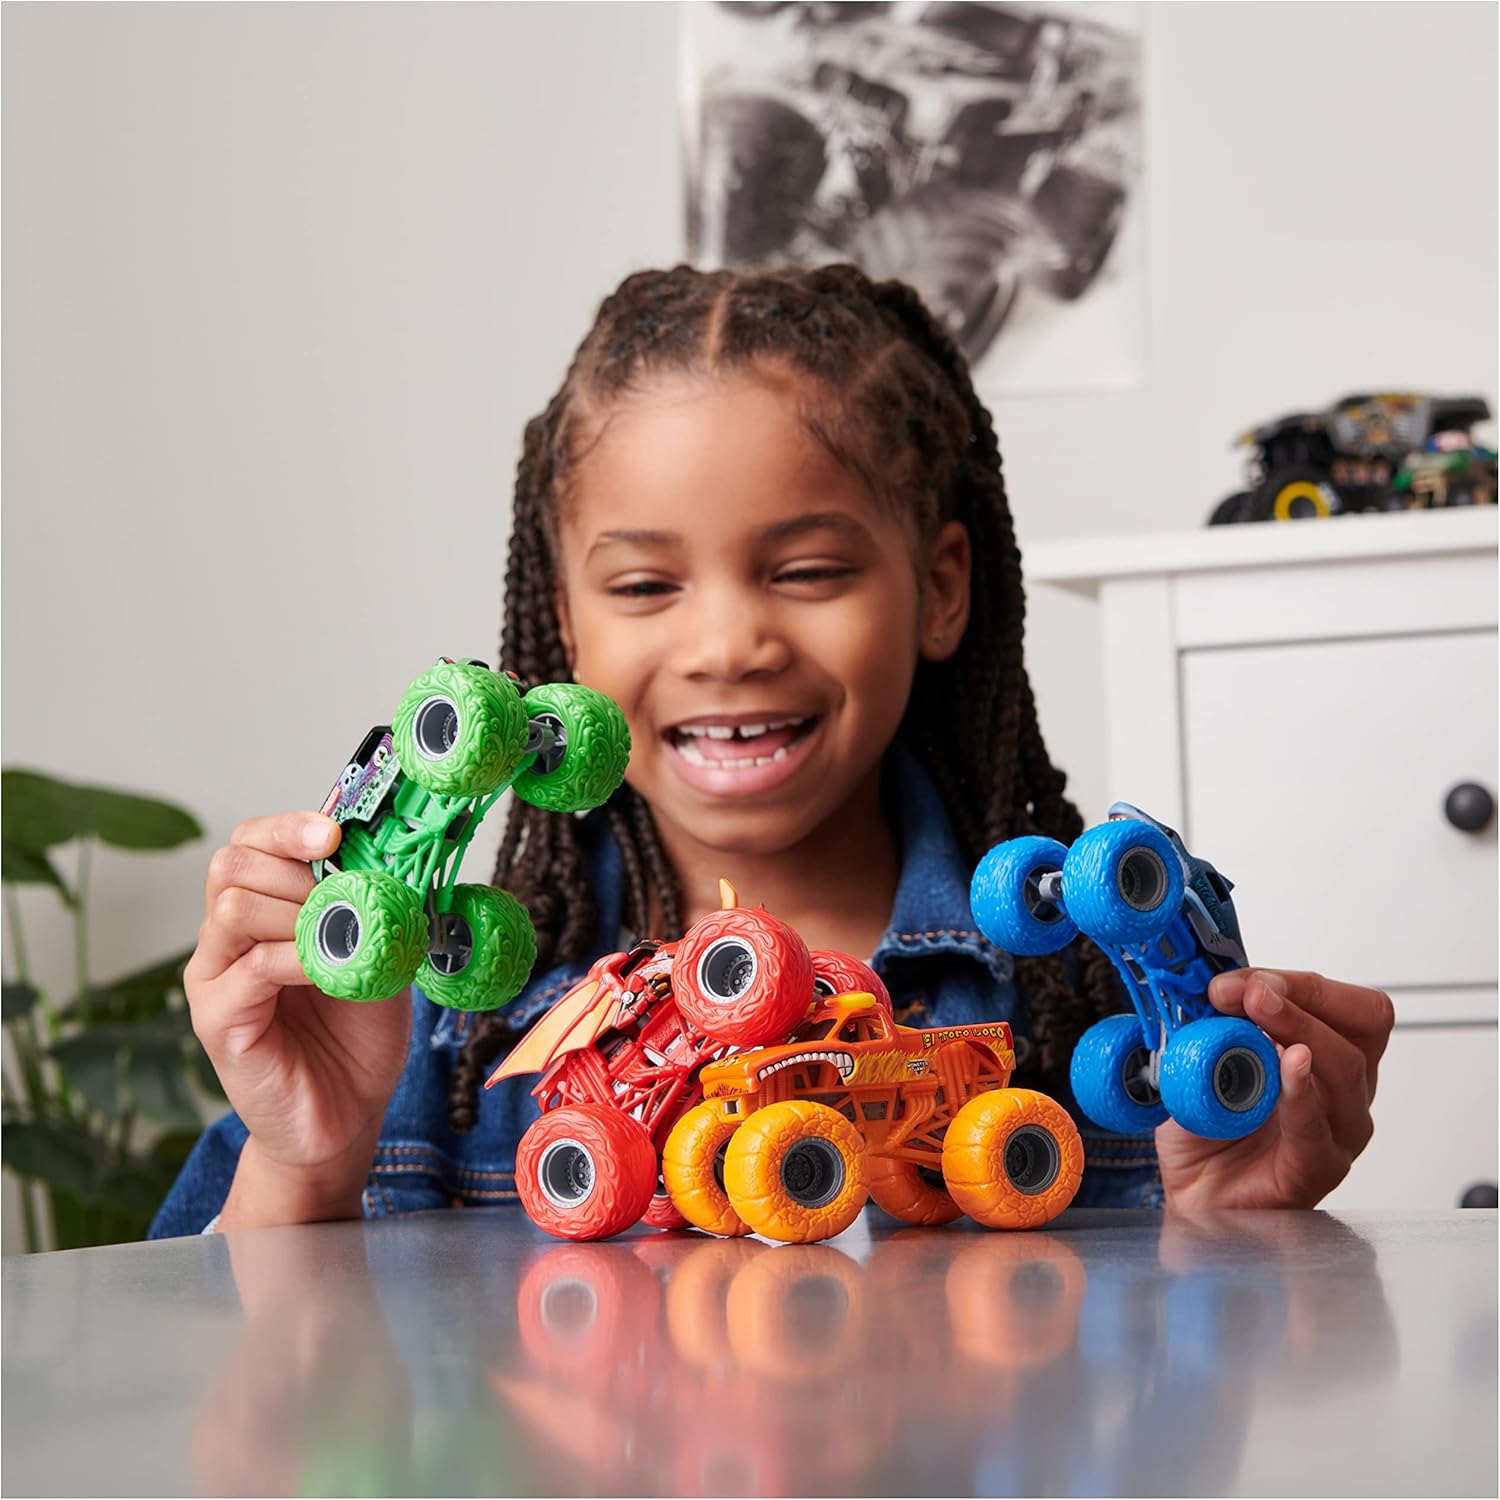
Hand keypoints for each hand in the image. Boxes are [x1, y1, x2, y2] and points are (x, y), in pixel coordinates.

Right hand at [184, 813, 413, 1227]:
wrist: (347, 1118)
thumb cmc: (358, 1037)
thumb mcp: (379, 955)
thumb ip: (373, 908)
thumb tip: (393, 855)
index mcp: (264, 912)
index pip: (251, 842)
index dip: (290, 828)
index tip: (335, 835)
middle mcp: (226, 938)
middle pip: (231, 862)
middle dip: (294, 864)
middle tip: (344, 891)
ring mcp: (215, 978)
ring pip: (234, 905)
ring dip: (299, 910)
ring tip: (344, 938)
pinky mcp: (217, 1020)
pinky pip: (251, 966)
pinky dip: (299, 957)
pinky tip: (331, 970)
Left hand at [1155, 969, 1394, 1209]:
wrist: (1193, 1189)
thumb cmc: (1209, 1125)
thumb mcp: (1206, 1054)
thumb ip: (1216, 1019)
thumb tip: (1214, 983)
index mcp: (1328, 1058)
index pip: (1348, 1007)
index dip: (1299, 984)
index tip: (1239, 981)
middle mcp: (1344, 1092)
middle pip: (1360, 1028)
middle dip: (1303, 996)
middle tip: (1251, 989)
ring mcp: (1337, 1132)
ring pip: (1346, 1068)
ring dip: (1299, 1028)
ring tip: (1258, 1010)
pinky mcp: (1316, 1169)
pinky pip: (1318, 1128)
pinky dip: (1301, 1091)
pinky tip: (1288, 1065)